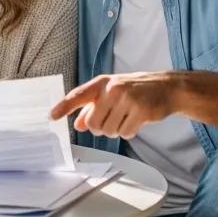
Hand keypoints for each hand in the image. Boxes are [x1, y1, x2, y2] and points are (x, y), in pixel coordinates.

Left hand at [50, 72, 178, 137]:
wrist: (166, 88)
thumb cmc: (135, 90)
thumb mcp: (111, 93)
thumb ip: (92, 108)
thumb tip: (78, 124)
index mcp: (102, 83)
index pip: (78, 95)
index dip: (63, 107)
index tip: (51, 116)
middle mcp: (112, 89)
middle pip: (93, 123)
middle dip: (100, 128)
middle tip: (112, 120)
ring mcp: (127, 99)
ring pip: (109, 131)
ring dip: (116, 130)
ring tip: (126, 117)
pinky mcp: (141, 111)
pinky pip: (125, 133)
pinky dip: (128, 132)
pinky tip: (136, 121)